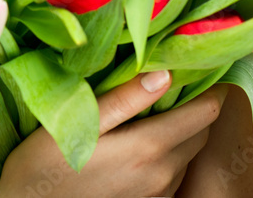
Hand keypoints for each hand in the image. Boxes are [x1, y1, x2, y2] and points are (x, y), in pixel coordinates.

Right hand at [0, 70, 228, 197]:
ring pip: (187, 155)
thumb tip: (165, 74)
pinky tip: (139, 140)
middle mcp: (162, 174)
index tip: (198, 67)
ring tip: (154, 109)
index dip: (207, 89)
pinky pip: (172, 175)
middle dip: (195, 108)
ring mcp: (157, 194)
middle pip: (200, 134)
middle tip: (174, 82)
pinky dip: (168, 154)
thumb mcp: (81, 122)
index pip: (204, 115)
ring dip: (181, 132)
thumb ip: (125, 99)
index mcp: (149, 147)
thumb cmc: (46, 161)